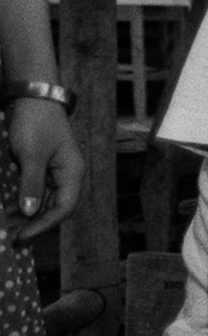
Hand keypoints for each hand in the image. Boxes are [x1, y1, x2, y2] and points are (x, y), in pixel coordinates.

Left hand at [5, 97, 82, 240]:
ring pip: (45, 202)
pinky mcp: (44, 167)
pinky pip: (37, 191)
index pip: (63, 208)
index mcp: (72, 173)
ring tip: (7, 227)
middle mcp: (68, 175)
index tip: (22, 236)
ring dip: (28, 216)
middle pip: (55, 208)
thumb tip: (30, 213)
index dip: (43, 225)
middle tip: (11, 238)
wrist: (33, 97)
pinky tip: (10, 210)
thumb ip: (31, 185)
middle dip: (34, 224)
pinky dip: (24, 203)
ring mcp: (56, 171)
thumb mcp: (31, 155)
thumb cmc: (35, 124)